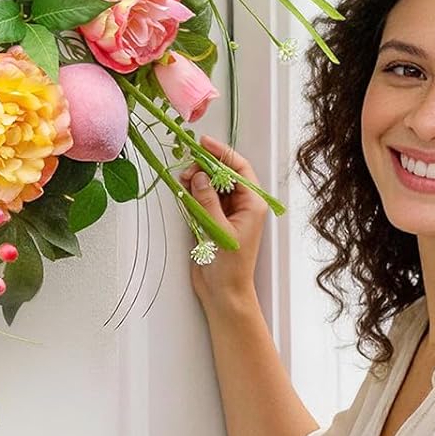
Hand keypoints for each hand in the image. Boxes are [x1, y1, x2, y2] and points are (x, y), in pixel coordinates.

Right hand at [179, 134, 268, 310]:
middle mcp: (242, 205)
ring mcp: (228, 212)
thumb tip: (198, 176)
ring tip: (182, 181)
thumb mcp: (219, 230)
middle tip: (187, 168)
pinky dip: (193, 194)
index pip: (239, 169)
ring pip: (211, 186)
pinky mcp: (214, 220)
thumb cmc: (230, 266)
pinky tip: (184, 192)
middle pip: (223, 175)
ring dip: (197, 181)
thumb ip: (208, 201)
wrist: (224, 292)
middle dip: (205, 168)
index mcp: (252, 204)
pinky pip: (204, 199)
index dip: (222, 153)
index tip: (203, 143)